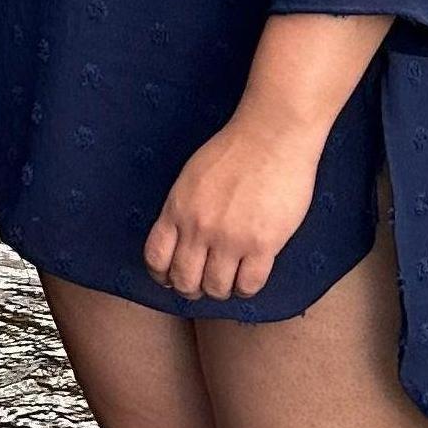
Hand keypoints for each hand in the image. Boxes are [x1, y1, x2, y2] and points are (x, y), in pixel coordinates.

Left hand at [145, 112, 322, 302]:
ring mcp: (231, 238)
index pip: (156, 257)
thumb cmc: (234, 151)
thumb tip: (180, 240)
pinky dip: (246, 289)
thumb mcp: (191, 178)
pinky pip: (249, 285)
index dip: (161, 275)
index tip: (170, 278)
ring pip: (216, 288)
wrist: (271, 136)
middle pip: (184, 280)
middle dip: (190, 289)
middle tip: (201, 286)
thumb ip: (182, 210)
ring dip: (220, 290)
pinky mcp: (263, 244)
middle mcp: (199, 227)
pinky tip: (248, 278)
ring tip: (227, 281)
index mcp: (177, 209)